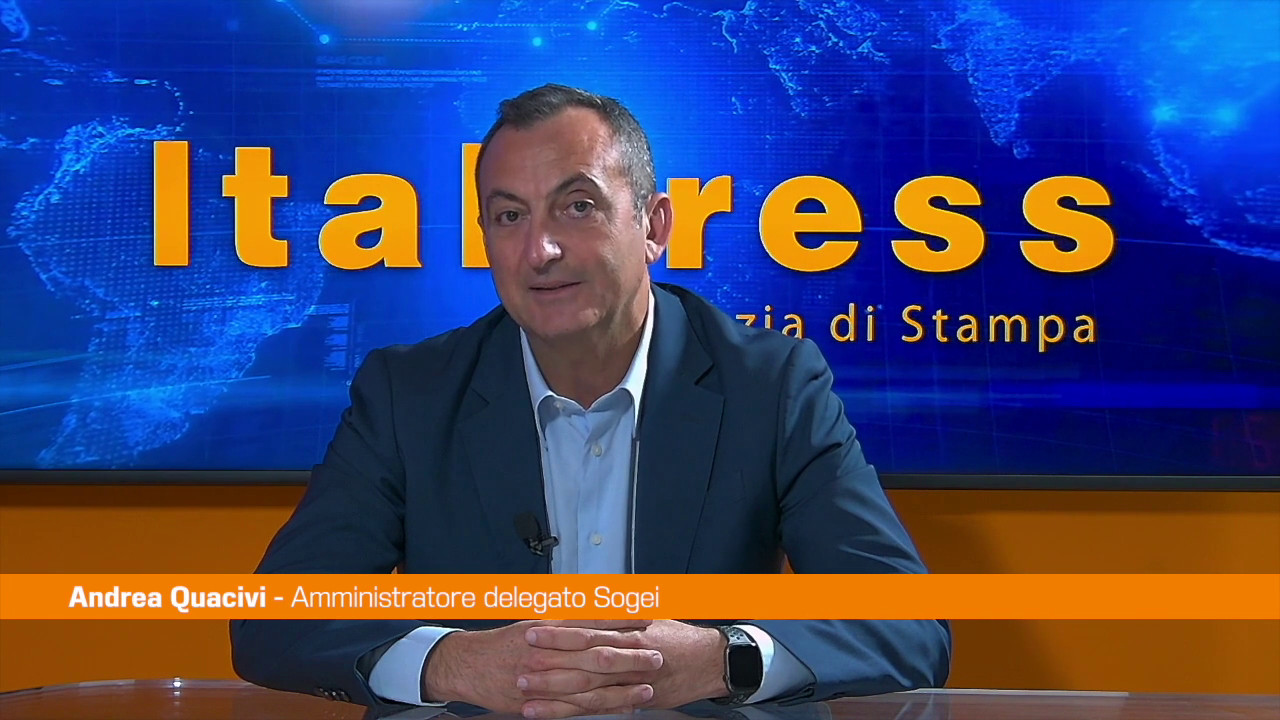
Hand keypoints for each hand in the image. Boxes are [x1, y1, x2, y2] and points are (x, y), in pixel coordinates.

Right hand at [422, 620, 662, 716]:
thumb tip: (598, 608)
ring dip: (621, 686)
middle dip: (629, 654)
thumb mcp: (534, 619)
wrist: (469, 665)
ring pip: (590, 684)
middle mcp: (549, 650)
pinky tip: (621, 708)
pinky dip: (601, 708)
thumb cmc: (504, 642)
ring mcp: (544, 678)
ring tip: (647, 686)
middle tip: (656, 654)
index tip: (646, 617)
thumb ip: (566, 616)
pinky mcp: (540, 701)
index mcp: (549, 626)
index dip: (621, 619)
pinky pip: (576, 707)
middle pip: (596, 652)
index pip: (592, 619)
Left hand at [521, 620, 727, 711]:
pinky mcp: (633, 699)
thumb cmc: (679, 637)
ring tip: (525, 687)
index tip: (533, 629)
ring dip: (553, 688)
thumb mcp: (650, 615)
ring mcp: (629, 680)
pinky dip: (568, 711)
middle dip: (551, 658)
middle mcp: (627, 653)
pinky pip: (595, 707)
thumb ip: (619, 613)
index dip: (560, 630)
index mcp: (628, 630)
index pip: (588, 629)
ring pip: (586, 685)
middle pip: (583, 657)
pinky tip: (545, 712)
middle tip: (522, 657)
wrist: (710, 660)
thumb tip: (589, 602)